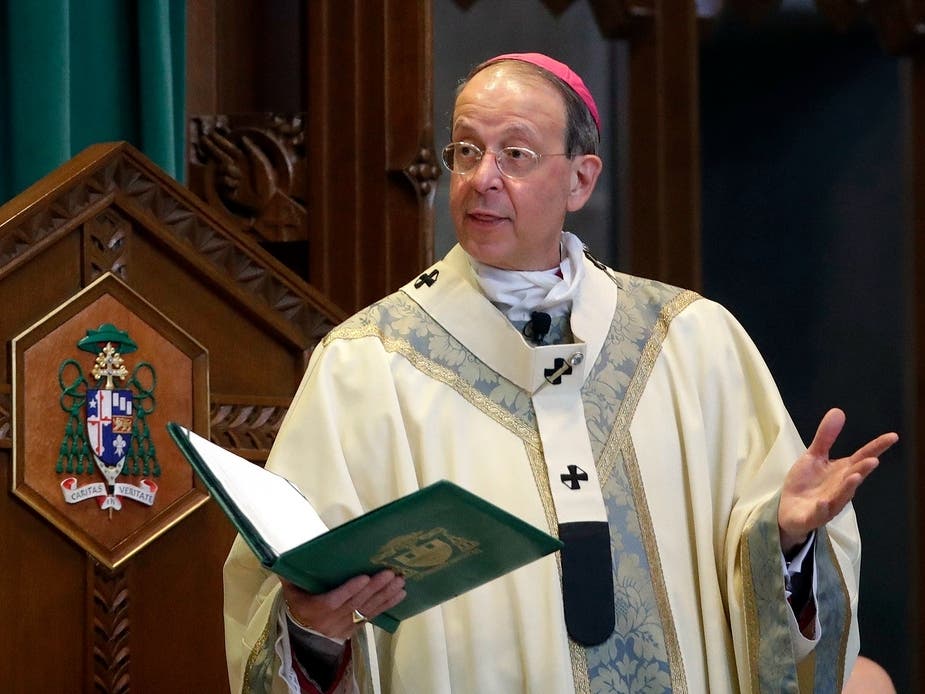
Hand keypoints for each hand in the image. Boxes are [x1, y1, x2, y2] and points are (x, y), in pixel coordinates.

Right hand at [201, 129, 275, 214]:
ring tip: (239, 177)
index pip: (228, 148)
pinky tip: (237, 187)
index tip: (211, 134)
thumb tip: (243, 138)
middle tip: (203, 138)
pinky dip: (229, 182)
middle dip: (211, 146)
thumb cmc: (266, 181)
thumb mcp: (261, 164)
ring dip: (228, 171)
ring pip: (221, 168)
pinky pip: (221, 181)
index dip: (219, 141)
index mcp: (242, 160)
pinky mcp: (227, 188)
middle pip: (218, 154)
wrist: (266, 199)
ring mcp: (230, 177)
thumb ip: (252, 150)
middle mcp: (234, 166)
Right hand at [281, 570, 405, 640]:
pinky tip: (399, 595)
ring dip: (385, 596)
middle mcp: (330, 622)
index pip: (333, 601)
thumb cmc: (297, 605)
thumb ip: (291, 575)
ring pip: (366, 611)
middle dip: (375, 588)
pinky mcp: (353, 630)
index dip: (349, 590)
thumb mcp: (291, 591)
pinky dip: (387, 605)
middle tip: (391, 574)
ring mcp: (343, 628)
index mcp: (313, 610)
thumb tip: (286, 557)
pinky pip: (371, 617)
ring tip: (400, 583)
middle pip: (355, 604)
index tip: (364, 577)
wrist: (299, 635)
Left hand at [778, 408, 897, 552]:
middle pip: (854, 477)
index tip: (893, 436)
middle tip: (873, 460)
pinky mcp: (813, 516)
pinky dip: (822, 508)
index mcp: (842, 471)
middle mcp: (840, 487)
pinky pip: (819, 513)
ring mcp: (828, 503)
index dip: (877, 447)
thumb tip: (838, 411)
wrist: (789, 511)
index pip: (862, 457)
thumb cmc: (806, 483)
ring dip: (848, 487)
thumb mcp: (813, 456)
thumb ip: (826, 437)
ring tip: (855, 477)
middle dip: (863, 469)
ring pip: (841, 496)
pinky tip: (823, 502)